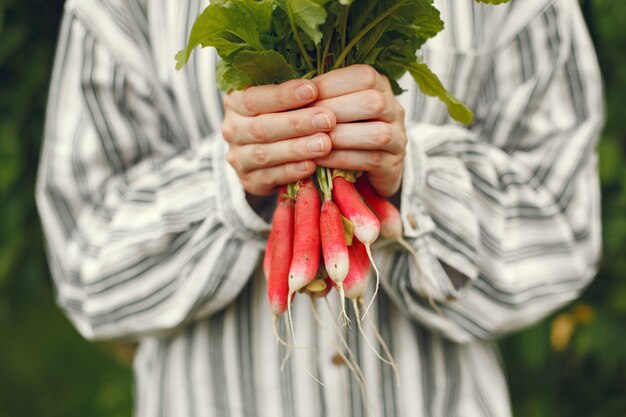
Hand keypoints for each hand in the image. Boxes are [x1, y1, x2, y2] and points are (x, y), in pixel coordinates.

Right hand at [222, 79, 335, 195]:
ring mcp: (238, 158)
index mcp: (235, 102)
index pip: (255, 97)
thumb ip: (292, 91)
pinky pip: (270, 177)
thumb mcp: (279, 98)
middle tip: (327, 119)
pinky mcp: (249, 181)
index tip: (313, 89)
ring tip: (325, 144)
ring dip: (297, 148)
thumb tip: (322, 80)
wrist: (262, 153)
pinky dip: (292, 171)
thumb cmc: (279, 115)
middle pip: (261, 127)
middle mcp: (232, 129)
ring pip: (265, 154)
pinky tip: (312, 166)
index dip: (284, 95)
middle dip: (297, 123)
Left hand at [311, 65, 406, 196]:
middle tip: (304, 119)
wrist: (371, 166)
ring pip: (376, 134)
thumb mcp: (338, 106)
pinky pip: (370, 160)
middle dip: (334, 110)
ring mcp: (398, 138)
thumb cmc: (346, 129)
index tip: (304, 94)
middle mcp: (394, 109)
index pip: (363, 75)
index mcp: (380, 86)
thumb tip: (290, 88)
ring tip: (312, 141)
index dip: (331, 83)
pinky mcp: (393, 164)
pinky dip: (342, 159)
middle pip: (373, 102)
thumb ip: (323, 95)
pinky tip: (319, 159)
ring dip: (340, 137)